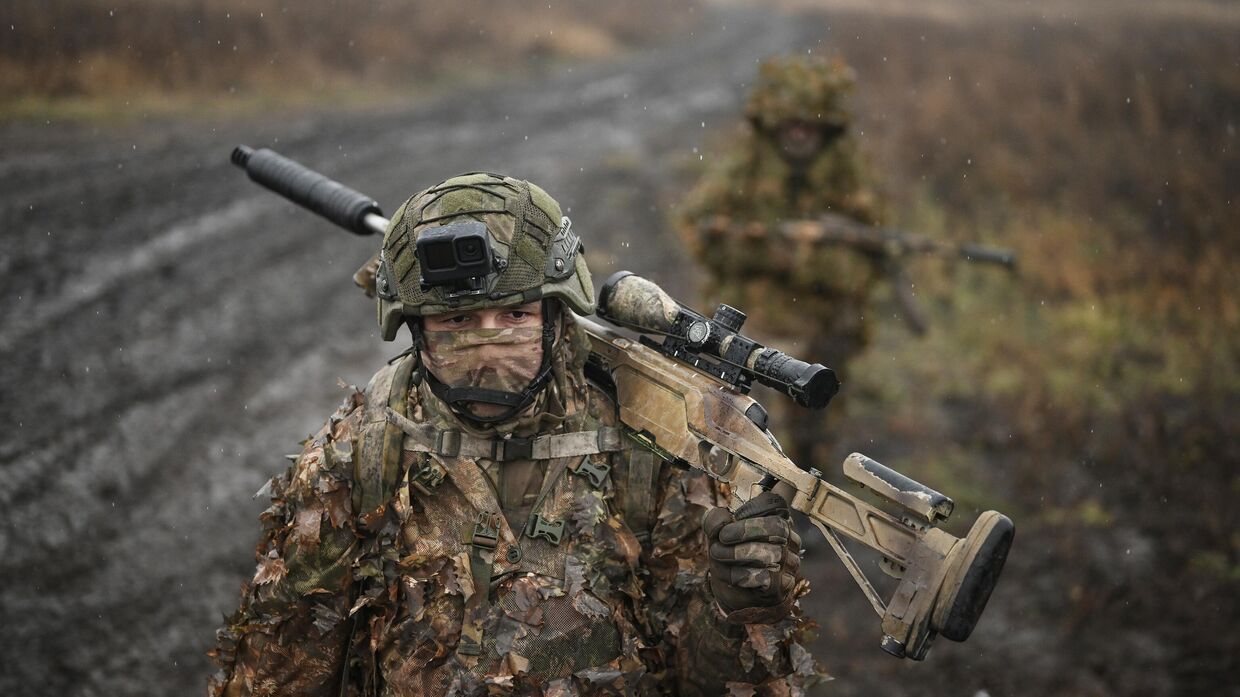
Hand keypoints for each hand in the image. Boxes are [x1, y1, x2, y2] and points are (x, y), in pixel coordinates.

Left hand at [702, 491, 801, 623]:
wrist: (735, 593)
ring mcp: (789, 564)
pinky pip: (766, 577)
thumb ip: (715, 521)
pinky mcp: (782, 586)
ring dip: (737, 553)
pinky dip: (742, 575)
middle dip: (746, 530)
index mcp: (776, 519)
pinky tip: (732, 576)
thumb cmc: (731, 557)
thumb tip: (722, 520)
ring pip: (771, 553)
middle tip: (722, 537)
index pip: (776, 504)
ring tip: (718, 555)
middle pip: (778, 527)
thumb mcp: (718, 535)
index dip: (754, 507)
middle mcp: (789, 539)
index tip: (733, 516)